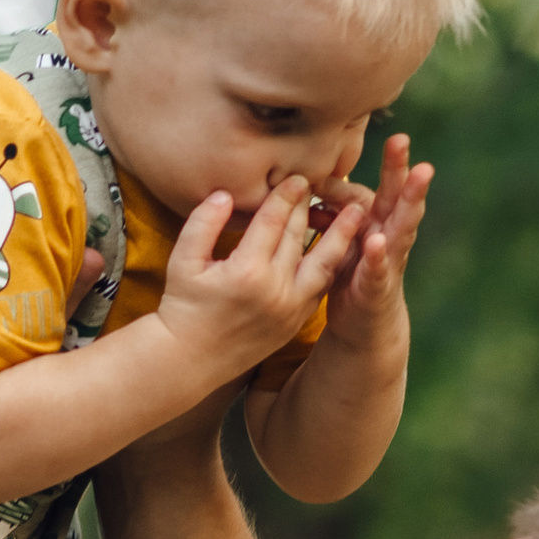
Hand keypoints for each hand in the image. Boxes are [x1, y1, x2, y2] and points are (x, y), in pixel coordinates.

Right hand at [160, 174, 364, 388]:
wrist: (190, 360)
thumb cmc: (182, 307)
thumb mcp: (183, 261)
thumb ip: (203, 223)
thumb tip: (225, 194)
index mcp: (247, 271)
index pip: (272, 222)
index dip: (286, 196)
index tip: (297, 178)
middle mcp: (274, 289)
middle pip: (299, 237)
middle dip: (310, 208)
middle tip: (322, 184)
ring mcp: (289, 309)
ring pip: (322, 264)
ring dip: (341, 237)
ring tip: (356, 214)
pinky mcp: (294, 323)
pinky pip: (320, 288)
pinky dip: (331, 266)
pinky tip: (339, 250)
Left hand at [319, 132, 432, 349]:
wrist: (362, 324)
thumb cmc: (350, 273)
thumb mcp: (337, 237)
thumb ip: (328, 210)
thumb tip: (304, 182)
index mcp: (375, 220)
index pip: (360, 191)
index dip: (337, 185)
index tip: (314, 175)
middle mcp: (388, 233)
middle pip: (396, 196)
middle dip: (400, 168)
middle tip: (401, 139)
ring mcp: (389, 259)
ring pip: (402, 225)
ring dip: (411, 201)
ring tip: (418, 176)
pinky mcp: (380, 286)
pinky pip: (380, 268)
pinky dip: (379, 256)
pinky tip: (378, 241)